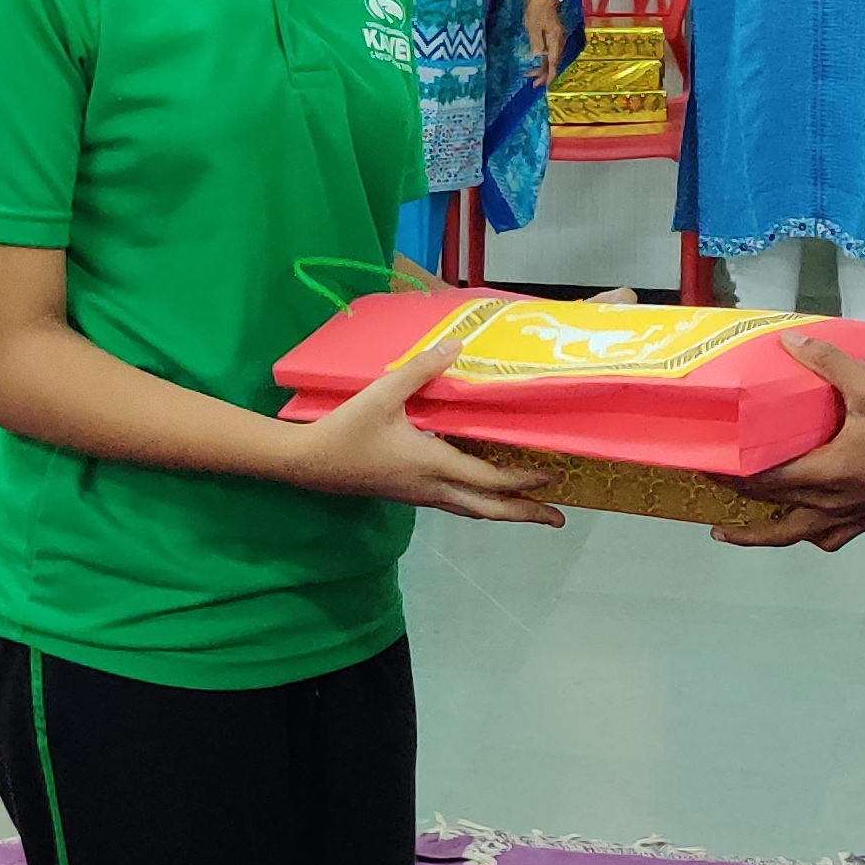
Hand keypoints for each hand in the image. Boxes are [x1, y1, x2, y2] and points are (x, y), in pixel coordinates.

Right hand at [277, 339, 562, 525]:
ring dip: (503, 513)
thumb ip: (421, 369)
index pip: (488, 479)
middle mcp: (431, 487)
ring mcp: (419, 495)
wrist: (307, 463)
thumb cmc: (345, 430)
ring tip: (529, 513)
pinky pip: (454, 504)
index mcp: (432, 465)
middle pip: (487, 510)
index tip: (550, 476)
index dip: (521, 480)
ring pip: (471, 511)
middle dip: (524, 514)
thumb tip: (457, 346)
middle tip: (557, 518)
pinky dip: (478, 503)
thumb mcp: (382, 393)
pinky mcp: (408, 494)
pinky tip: (482, 494)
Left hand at [520, 0, 566, 89]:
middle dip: (544, 74)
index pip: (554, 62)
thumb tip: (538, 57)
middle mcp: (558, 40)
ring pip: (551, 57)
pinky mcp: (552, 34)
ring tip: (530, 76)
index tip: (543, 85)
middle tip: (533, 84)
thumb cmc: (536, 9)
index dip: (549, 75)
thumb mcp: (533, 26)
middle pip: (553, 62)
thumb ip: (536, 43)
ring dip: (542, 67)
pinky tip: (535, 62)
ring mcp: (556, 37)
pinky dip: (542, 59)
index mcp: (556, 39)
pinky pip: (549, 51)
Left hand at [716, 337, 864, 551]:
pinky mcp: (861, 523)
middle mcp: (829, 503)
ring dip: (758, 534)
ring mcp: (845, 518)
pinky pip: (822, 537)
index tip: (705, 465)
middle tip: (707, 485)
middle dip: (734, 499)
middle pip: (769, 508)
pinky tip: (796, 524)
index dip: (730, 475)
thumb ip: (828, 362)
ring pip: (791, 535)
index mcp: (826, 472)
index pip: (764, 480)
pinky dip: (801, 534)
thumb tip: (790, 341)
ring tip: (729, 530)